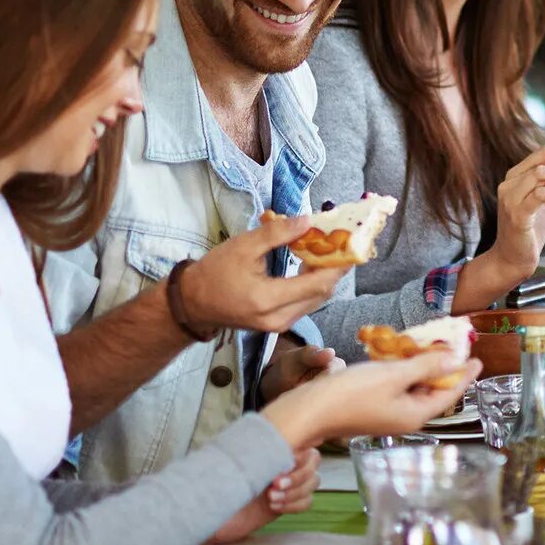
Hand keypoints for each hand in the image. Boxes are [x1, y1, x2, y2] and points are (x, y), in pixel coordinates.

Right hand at [176, 217, 344, 335]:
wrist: (193, 303)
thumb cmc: (215, 272)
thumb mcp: (244, 246)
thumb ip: (278, 233)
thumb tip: (309, 220)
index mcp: (268, 300)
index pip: (317, 284)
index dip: (338, 264)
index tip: (351, 243)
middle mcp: (278, 319)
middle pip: (322, 294)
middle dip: (335, 268)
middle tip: (343, 241)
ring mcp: (279, 325)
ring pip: (316, 300)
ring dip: (325, 275)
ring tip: (329, 249)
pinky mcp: (277, 324)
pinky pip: (305, 304)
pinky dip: (312, 284)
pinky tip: (310, 263)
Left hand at [210, 450, 320, 541]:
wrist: (209, 516)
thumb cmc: (216, 489)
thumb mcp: (231, 467)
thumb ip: (250, 452)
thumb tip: (259, 437)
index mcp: (270, 448)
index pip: (304, 442)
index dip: (299, 455)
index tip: (278, 468)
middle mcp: (281, 462)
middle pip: (314, 462)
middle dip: (298, 475)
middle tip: (274, 485)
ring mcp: (285, 484)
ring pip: (313, 481)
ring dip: (296, 490)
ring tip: (271, 497)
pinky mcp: (285, 503)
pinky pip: (307, 501)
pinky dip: (295, 504)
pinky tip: (275, 506)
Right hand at [263, 350, 473, 449]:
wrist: (310, 410)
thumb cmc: (352, 393)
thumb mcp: (393, 375)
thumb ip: (426, 366)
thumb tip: (454, 359)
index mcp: (415, 415)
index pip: (449, 394)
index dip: (465, 375)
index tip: (478, 359)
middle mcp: (404, 419)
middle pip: (433, 392)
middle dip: (443, 369)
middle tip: (452, 346)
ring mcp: (387, 415)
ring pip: (414, 389)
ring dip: (422, 369)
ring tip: (428, 347)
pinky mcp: (372, 409)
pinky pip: (397, 389)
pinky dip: (403, 373)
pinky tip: (399, 357)